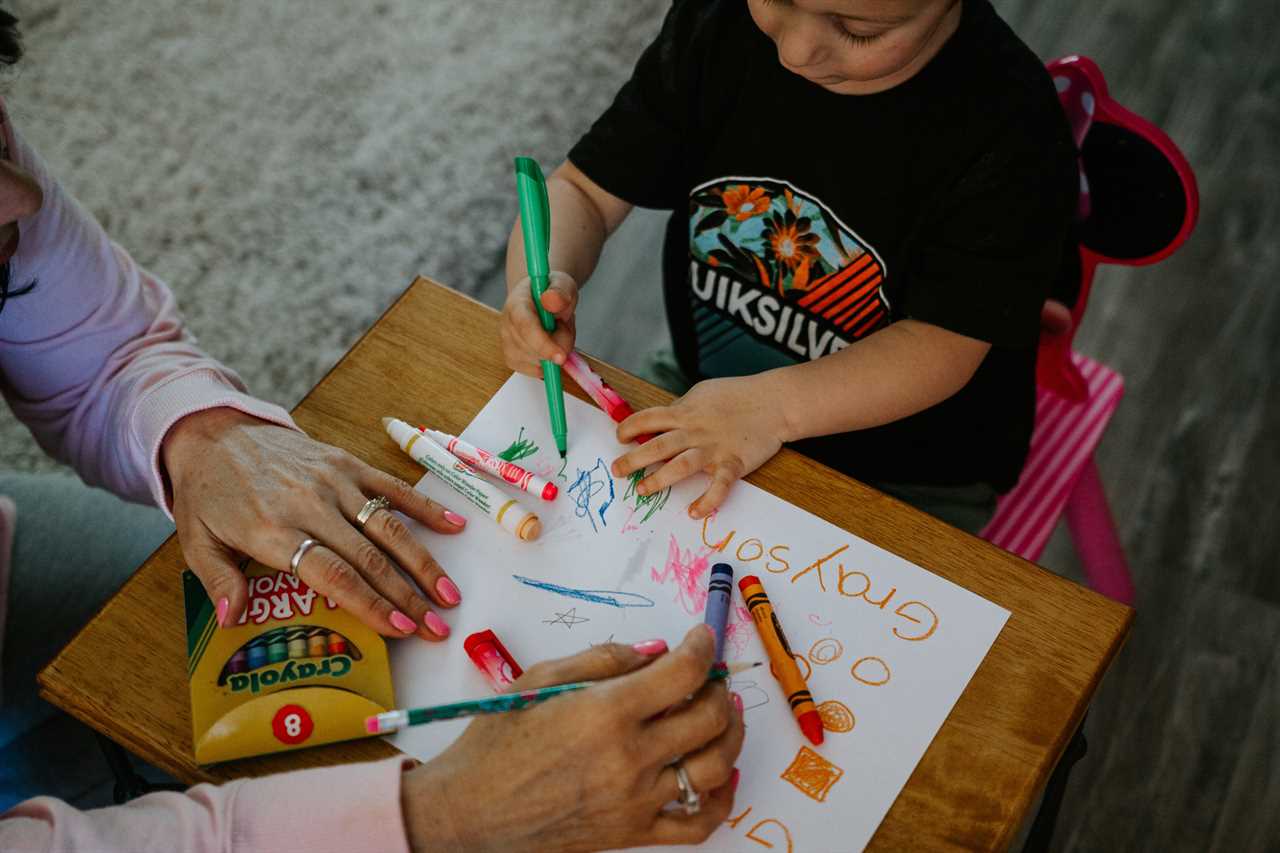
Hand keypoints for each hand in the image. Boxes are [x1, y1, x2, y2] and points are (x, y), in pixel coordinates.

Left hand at [163, 408, 465, 640]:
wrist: (215, 432)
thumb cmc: (208, 494)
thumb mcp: (196, 540)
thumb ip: (217, 580)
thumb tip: (233, 619)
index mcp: (273, 530)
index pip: (333, 574)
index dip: (370, 604)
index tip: (399, 629)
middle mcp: (311, 505)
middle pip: (370, 558)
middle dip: (408, 597)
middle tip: (437, 627)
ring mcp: (334, 481)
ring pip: (388, 527)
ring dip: (423, 563)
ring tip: (449, 595)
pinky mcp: (346, 463)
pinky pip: (391, 487)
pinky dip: (425, 506)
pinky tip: (455, 527)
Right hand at [401, 625, 743, 852]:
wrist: (469, 812)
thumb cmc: (495, 742)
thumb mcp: (539, 678)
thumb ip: (603, 659)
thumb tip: (655, 651)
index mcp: (606, 712)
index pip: (683, 672)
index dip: (702, 647)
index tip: (702, 638)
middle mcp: (630, 757)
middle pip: (709, 716)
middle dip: (719, 686)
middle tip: (709, 676)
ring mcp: (636, 800)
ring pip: (715, 766)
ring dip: (730, 734)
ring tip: (723, 715)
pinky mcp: (633, 834)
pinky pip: (697, 824)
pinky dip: (721, 798)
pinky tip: (721, 774)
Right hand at [501, 271, 578, 376]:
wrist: (542, 298)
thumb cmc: (552, 292)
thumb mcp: (562, 285)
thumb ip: (559, 292)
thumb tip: (551, 300)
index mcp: (516, 304)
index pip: (525, 328)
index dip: (543, 344)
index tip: (561, 357)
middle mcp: (506, 325)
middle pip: (532, 350)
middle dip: (558, 344)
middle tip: (564, 325)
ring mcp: (507, 343)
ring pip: (536, 363)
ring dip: (554, 352)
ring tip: (556, 332)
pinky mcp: (512, 358)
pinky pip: (535, 371)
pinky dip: (549, 363)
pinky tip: (550, 346)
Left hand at [611, 376, 786, 518]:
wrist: (774, 402)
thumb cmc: (737, 395)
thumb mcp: (702, 394)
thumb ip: (681, 409)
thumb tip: (661, 420)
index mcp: (685, 412)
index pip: (648, 419)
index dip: (629, 428)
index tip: (619, 437)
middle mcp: (695, 431)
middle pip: (657, 446)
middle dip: (633, 459)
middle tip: (617, 470)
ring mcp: (713, 449)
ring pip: (680, 466)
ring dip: (659, 480)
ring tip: (643, 490)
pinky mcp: (733, 464)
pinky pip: (718, 487)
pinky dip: (707, 501)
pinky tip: (693, 512)